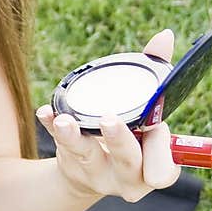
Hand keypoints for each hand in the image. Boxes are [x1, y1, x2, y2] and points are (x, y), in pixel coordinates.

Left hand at [35, 28, 180, 201]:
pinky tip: (46, 112)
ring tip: (64, 121)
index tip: (156, 130)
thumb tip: (165, 36)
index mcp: (152, 167)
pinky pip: (58, 142)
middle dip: (119, 140)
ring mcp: (94, 171)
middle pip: (126, 160)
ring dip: (73, 136)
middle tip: (108, 120)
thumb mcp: (149, 115)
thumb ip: (159, 76)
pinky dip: (51, 124)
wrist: (91, 172)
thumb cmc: (132, 138)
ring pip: (85, 154)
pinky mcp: (69, 160)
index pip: (163, 168)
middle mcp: (125, 174)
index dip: (161, 154)